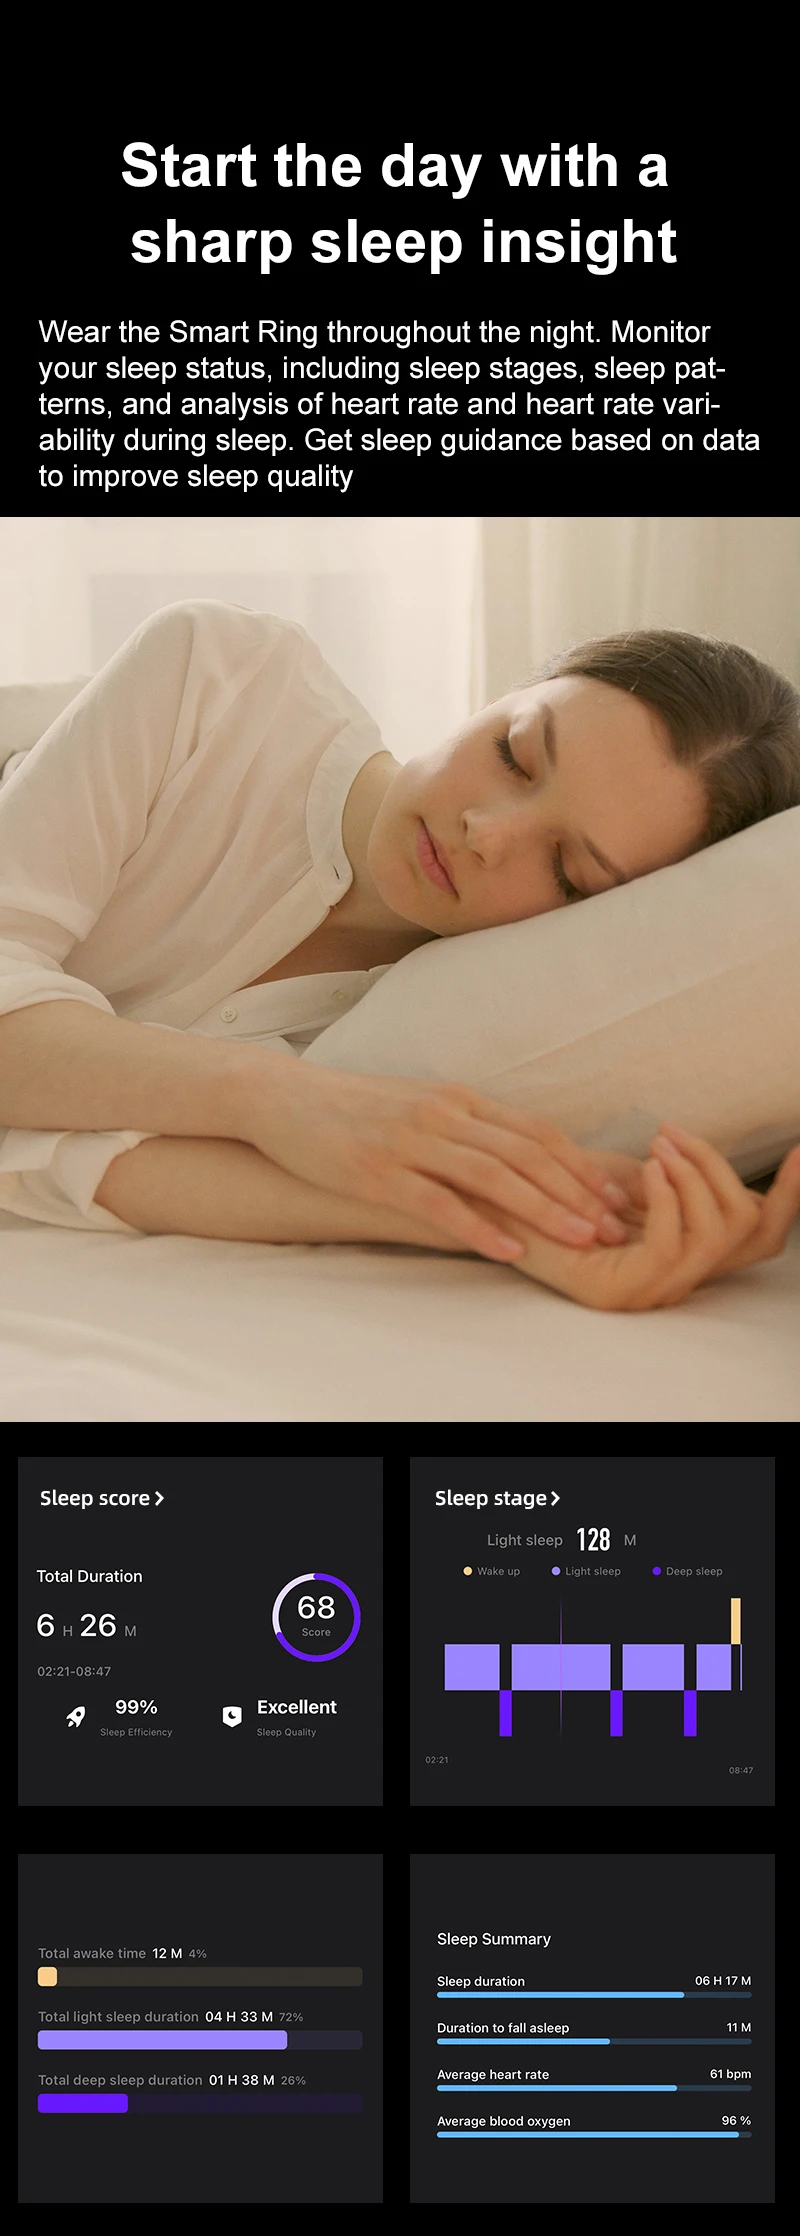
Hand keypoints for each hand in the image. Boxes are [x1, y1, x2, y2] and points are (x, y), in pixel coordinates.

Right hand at [244, 1062, 631, 1263]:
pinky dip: (477, 1227)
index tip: (616, 1194)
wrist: (281, 1098)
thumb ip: (465, 1128)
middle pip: (526, 1153)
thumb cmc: (353, 1109)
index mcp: (459, 1099)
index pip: (535, 1131)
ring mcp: (409, 1142)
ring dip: (542, 1209)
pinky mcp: (376, 1171)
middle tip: (614, 1224)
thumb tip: (517, 1159)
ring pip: (493, 1176)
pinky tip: (507, 1251)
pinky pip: (437, 1203)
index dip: (580, 1163)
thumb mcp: (420, 1107)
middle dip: (577, 1191)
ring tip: (580, 1238)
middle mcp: (442, 1115)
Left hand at [488, 1126, 799, 1308]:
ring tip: (659, 1146)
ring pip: (719, 1234)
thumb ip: (681, 1170)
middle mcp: (676, 1279)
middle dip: (727, 1173)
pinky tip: (647, 1168)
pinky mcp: (618, 1294)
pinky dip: (669, 1199)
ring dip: (696, 1177)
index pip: (763, 1234)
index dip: (792, 1193)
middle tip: (677, 1137)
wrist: (487, 1202)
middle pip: (754, 1232)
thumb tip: (719, 1151)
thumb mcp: (632, 1169)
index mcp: (687, 1251)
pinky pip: (671, 1247)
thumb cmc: (552, 1183)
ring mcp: (649, 1292)